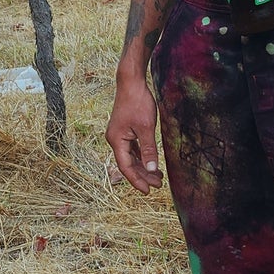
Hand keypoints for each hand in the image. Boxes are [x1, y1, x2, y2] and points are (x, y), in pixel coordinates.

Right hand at [106, 73, 163, 191]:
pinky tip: (152, 162)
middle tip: (158, 185)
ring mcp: (119, 135)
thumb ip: (149, 149)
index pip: (126, 167)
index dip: (137, 180)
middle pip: (128, 164)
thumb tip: (152, 169)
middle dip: (143, 175)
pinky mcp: (125, 130)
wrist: (131, 82)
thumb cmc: (138, 102)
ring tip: (158, 177)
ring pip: (131, 157)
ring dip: (144, 167)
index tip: (148, 191)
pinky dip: (142, 156)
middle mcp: (115, 139)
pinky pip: (133, 149)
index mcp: (116, 140)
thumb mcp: (146, 127)